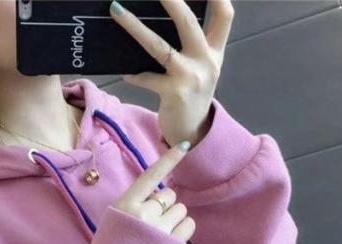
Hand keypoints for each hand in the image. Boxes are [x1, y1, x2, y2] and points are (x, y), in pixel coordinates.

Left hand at [109, 0, 234, 147]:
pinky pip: (146, 78)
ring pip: (160, 47)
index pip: (224, 17)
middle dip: (172, 1)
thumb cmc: (192, 96)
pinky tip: (124, 70)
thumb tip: (168, 17)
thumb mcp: (202, 69)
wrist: (193, 133)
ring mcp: (190, 78)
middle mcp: (206, 62)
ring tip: (118, 11)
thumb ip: (194, 45)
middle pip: (189, 23)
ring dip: (136, 28)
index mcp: (214, 53)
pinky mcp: (173, 93)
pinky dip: (134, 74)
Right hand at [112, 141, 195, 241]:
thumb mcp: (113, 219)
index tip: (183, 147)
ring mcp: (158, 228)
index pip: (151, 175)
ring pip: (181, 209)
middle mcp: (143, 213)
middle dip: (165, 204)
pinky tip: (172, 237)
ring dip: (175, 217)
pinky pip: (189, 224)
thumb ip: (133, 204)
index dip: (168, 160)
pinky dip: (184, 227)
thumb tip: (158, 195)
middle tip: (153, 222)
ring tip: (160, 233)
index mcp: (126, 203)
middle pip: (168, 195)